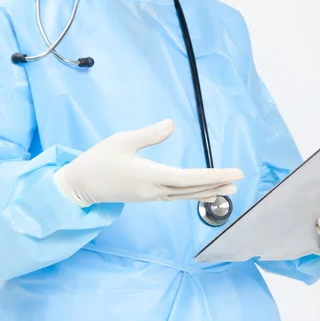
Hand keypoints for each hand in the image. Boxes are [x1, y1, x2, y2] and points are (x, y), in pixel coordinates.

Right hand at [54, 119, 243, 206]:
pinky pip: (177, 196)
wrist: (80, 186)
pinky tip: (206, 193)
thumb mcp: (122, 141)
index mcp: (150, 175)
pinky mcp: (148, 196)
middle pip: (192, 188)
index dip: (214, 175)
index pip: (189, 177)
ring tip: (230, 189)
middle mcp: (154, 189)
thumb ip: (149, 134)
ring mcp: (152, 195)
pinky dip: (195, 194)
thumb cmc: (98, 160)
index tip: (233, 173)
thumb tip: (172, 123)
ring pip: (186, 195)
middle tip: (239, 179)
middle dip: (217, 183)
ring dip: (209, 190)